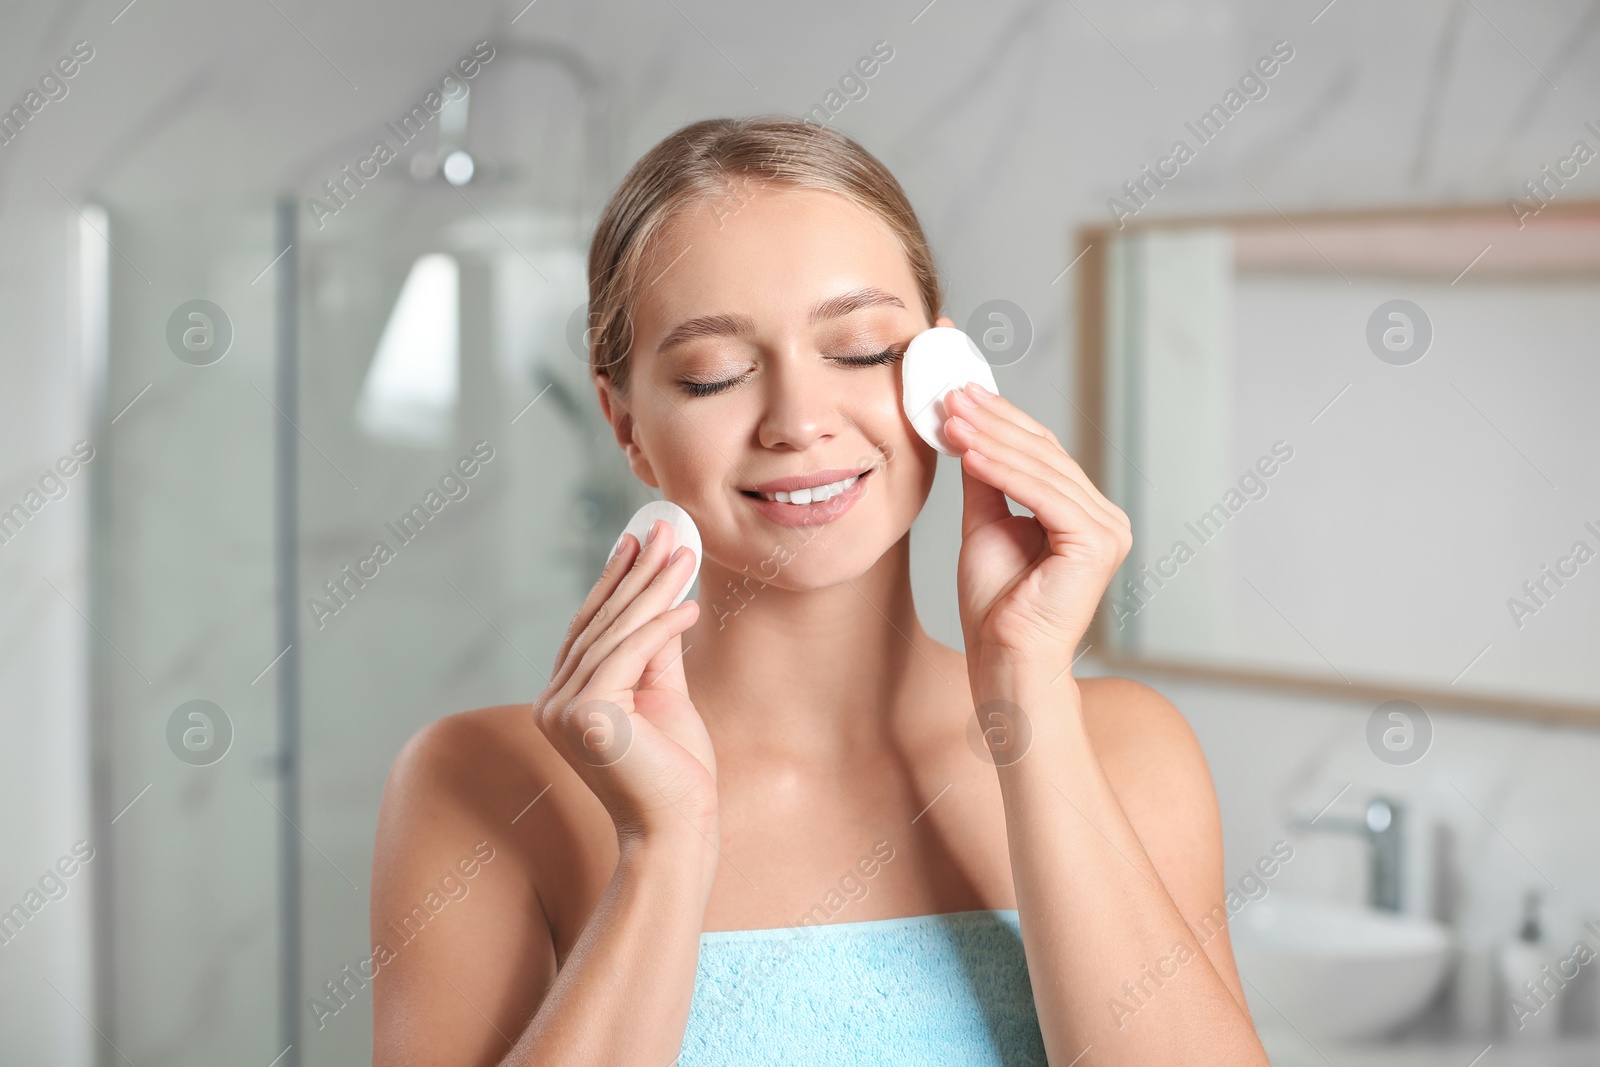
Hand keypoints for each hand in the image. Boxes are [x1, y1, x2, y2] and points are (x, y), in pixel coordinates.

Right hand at [532, 519, 717, 845]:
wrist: (679, 829)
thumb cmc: (674, 772)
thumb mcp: (663, 696)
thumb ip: (654, 650)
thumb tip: (662, 597)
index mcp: (564, 699)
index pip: (590, 629)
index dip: (615, 580)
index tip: (639, 540)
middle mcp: (553, 702)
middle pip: (600, 623)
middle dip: (636, 572)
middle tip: (664, 529)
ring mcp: (563, 709)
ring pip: (615, 633)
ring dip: (654, 589)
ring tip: (685, 555)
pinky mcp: (586, 715)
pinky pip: (629, 655)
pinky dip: (661, 627)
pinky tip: (689, 606)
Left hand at [935, 324, 1131, 683]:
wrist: (1005, 661)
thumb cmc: (996, 606)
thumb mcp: (983, 525)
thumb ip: (985, 479)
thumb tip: (967, 429)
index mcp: (1083, 513)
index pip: (1041, 451)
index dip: (999, 417)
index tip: (958, 390)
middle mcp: (1104, 518)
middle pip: (1043, 453)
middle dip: (992, 420)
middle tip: (949, 391)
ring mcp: (1106, 530)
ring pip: (1041, 469)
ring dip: (990, 439)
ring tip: (949, 417)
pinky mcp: (1096, 544)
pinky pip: (1043, 496)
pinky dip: (1003, 472)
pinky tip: (968, 452)